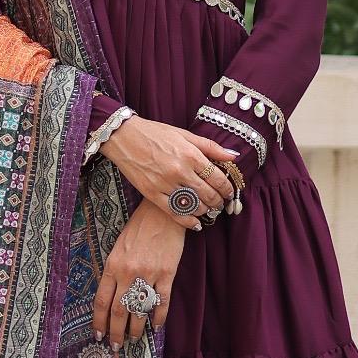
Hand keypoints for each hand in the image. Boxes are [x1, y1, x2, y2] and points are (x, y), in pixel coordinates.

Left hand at [93, 203, 187, 346]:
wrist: (163, 212)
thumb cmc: (139, 228)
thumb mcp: (118, 247)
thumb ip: (114, 270)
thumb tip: (112, 296)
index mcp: (112, 265)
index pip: (101, 301)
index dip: (99, 321)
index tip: (98, 334)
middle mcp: (128, 272)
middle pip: (118, 310)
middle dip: (116, 332)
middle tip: (116, 345)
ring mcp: (148, 274)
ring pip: (139, 310)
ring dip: (136, 328)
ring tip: (134, 339)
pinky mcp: (167, 273)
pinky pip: (162, 301)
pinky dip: (159, 317)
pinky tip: (156, 326)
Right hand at [104, 114, 245, 223]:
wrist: (124, 137)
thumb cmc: (155, 133)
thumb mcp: (184, 134)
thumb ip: (210, 147)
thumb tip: (233, 156)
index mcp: (190, 154)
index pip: (217, 178)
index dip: (227, 188)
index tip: (229, 192)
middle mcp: (180, 170)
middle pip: (208, 194)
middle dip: (218, 202)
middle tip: (220, 204)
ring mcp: (165, 184)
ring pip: (193, 205)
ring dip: (205, 211)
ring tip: (208, 210)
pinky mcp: (152, 194)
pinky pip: (174, 212)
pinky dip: (188, 221)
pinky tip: (195, 223)